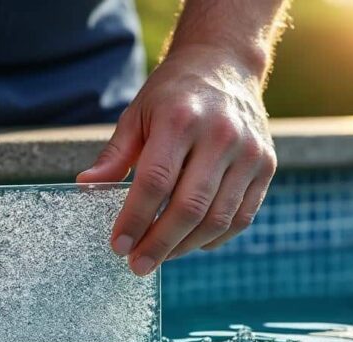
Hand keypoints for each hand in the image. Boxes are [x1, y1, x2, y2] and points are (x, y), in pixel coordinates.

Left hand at [78, 46, 276, 274]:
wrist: (226, 64)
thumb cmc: (173, 94)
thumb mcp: (137, 114)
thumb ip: (114, 155)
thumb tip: (86, 187)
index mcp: (181, 119)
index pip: (155, 182)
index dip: (135, 220)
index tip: (118, 246)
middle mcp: (220, 135)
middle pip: (188, 207)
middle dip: (159, 244)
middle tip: (137, 265)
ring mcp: (249, 152)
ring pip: (217, 219)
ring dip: (185, 247)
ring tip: (160, 256)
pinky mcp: (267, 166)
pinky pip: (241, 217)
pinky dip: (215, 238)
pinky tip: (190, 243)